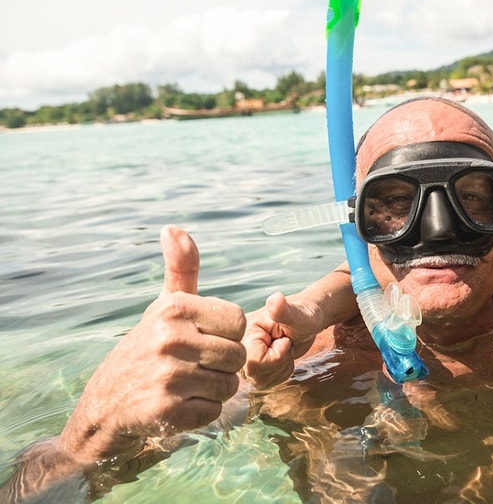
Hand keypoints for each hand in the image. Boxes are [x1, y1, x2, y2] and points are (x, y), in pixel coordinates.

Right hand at [58, 226, 245, 463]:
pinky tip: (177, 404)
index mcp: (174, 309)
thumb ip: (181, 269)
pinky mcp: (167, 410)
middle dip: (221, 366)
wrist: (105, 404)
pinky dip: (201, 413)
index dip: (226, 335)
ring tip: (184, 385)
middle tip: (191, 367)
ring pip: (229, 386)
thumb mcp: (165, 306)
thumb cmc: (148, 347)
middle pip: (237, 357)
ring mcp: (168, 376)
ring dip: (212, 391)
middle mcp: (170, 338)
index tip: (200, 339)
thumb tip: (173, 228)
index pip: (238, 321)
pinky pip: (214, 412)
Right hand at [242, 292, 324, 388]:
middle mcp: (240, 346)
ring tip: (284, 348)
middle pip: (256, 375)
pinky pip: (266, 383)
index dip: (276, 355)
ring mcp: (244, 358)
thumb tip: (275, 298)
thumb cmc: (304, 315)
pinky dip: (281, 373)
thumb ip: (284, 311)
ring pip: (261, 381)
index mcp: (243, 331)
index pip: (254, 362)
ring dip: (281, 368)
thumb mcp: (298, 314)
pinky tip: (282, 356)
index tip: (283, 339)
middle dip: (279, 363)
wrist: (307, 321)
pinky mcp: (252, 367)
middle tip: (285, 343)